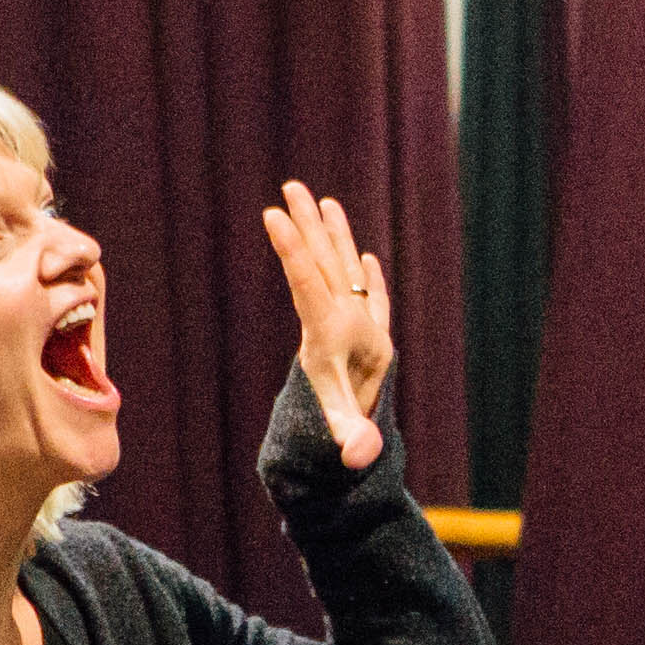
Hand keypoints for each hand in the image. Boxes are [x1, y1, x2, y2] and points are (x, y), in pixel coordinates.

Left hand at [259, 181, 395, 471]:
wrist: (339, 439)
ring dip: (333, 237)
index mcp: (325, 334)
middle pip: (320, 264)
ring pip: (343, 271)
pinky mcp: (371, 340)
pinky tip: (364, 255)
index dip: (292, 250)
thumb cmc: (339, 427)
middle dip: (307, 227)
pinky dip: (369, 278)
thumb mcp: (341, 429)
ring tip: (322, 201)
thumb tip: (359, 457)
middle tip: (292, 186)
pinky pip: (371, 299)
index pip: (306, 284)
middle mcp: (336, 322)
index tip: (273, 215)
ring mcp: (353, 328)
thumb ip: (349, 437)